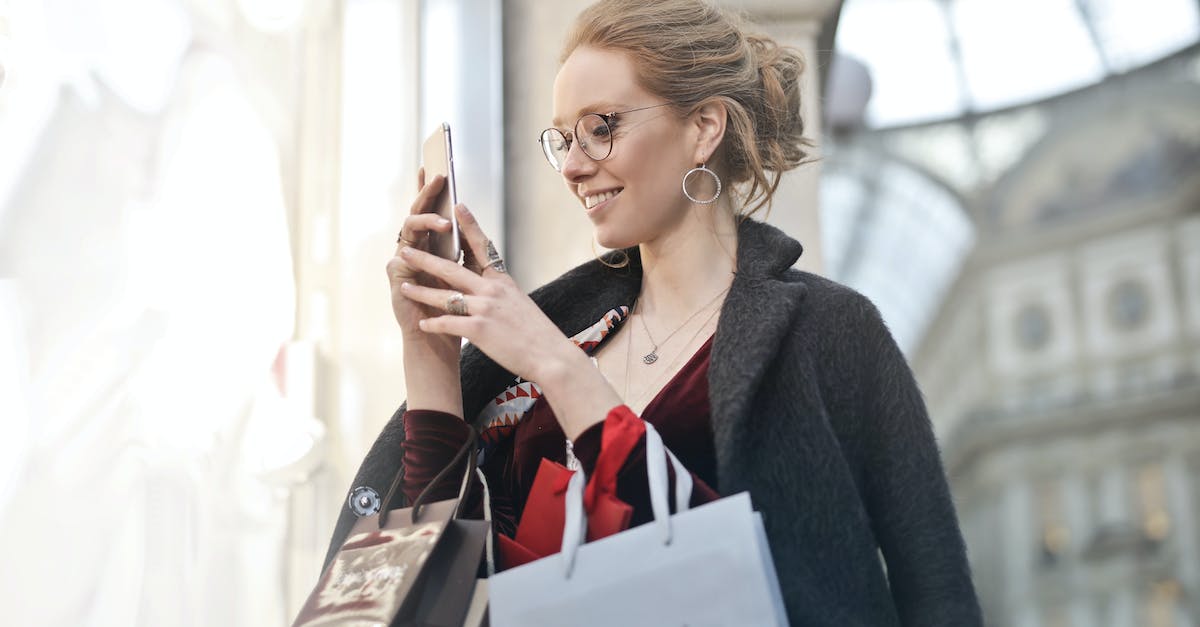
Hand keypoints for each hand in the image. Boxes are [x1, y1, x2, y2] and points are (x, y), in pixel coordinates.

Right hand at [388, 170, 459, 332]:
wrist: (440, 339)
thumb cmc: (455, 306)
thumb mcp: (465, 270)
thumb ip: (464, 245)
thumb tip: (469, 214)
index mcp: (430, 245)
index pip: (429, 210)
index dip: (429, 189)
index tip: (436, 165)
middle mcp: (414, 249)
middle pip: (417, 213)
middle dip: (427, 193)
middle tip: (439, 176)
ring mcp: (402, 261)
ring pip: (409, 229)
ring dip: (426, 221)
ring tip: (444, 222)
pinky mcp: (397, 278)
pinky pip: (401, 257)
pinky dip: (414, 251)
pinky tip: (421, 249)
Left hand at [396, 204, 579, 384]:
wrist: (550, 355)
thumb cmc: (537, 333)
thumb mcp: (519, 303)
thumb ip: (501, 292)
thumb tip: (488, 285)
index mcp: (503, 281)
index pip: (482, 247)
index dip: (469, 225)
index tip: (458, 206)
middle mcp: (492, 290)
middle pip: (451, 270)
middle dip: (425, 259)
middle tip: (406, 251)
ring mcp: (485, 309)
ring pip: (444, 296)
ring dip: (421, 292)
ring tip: (404, 287)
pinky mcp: (479, 330)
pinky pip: (448, 323)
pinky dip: (433, 324)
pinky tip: (422, 325)